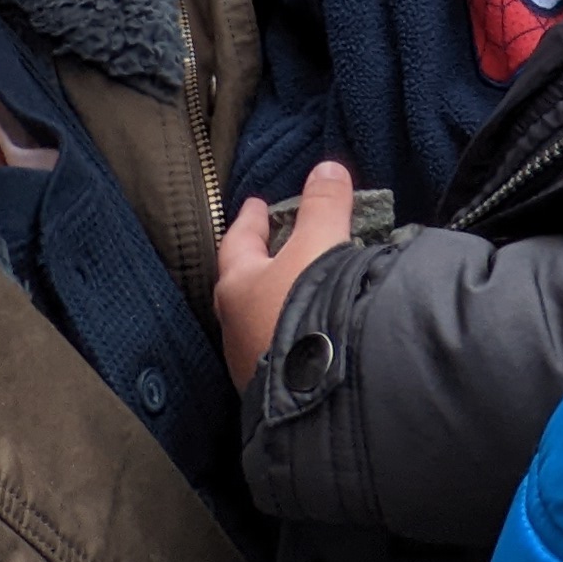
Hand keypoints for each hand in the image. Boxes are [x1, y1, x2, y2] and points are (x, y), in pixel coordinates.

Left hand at [215, 158, 355, 389]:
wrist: (315, 392)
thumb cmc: (306, 308)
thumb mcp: (320, 244)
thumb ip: (325, 206)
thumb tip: (327, 169)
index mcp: (237, 285)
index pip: (238, 242)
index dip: (250, 219)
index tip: (255, 203)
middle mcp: (235, 325)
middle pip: (244, 282)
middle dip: (260, 261)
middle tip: (278, 243)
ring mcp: (251, 361)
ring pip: (260, 319)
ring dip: (277, 300)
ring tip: (302, 286)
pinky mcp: (273, 389)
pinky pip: (280, 347)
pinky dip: (293, 331)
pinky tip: (313, 332)